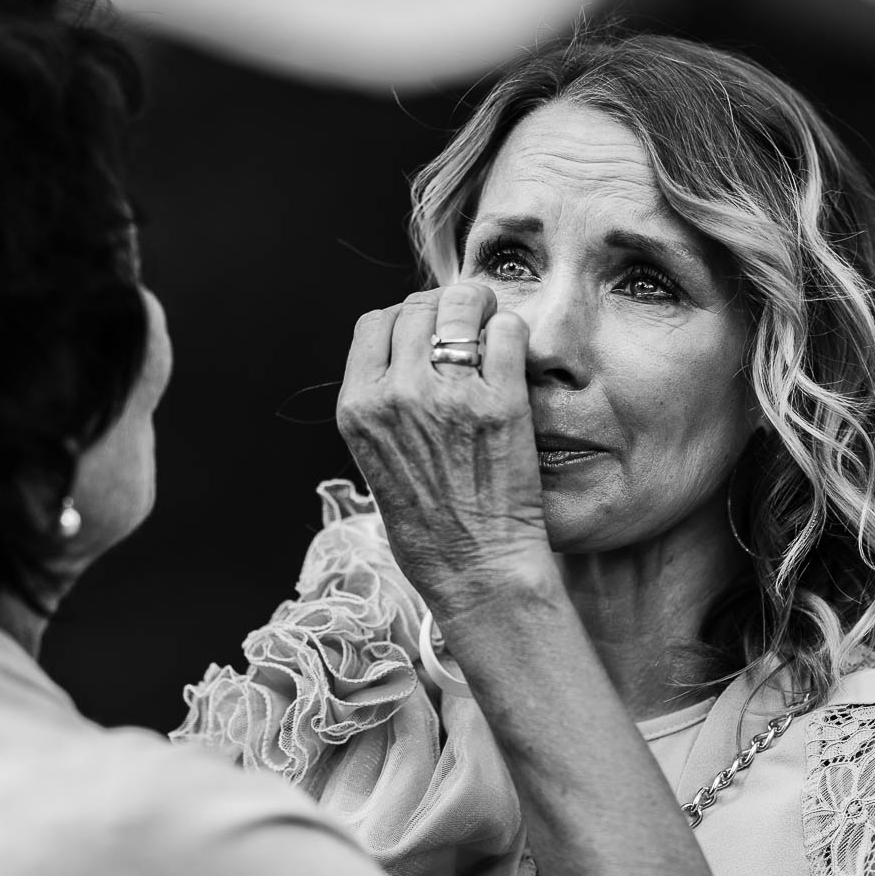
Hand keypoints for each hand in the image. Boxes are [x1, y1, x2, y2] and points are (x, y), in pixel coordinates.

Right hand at [337, 283, 551, 623]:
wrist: (477, 571)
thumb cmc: (430, 529)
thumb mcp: (377, 462)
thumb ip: (383, 406)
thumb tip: (408, 356)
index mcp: (358, 408)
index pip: (373, 324)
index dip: (403, 321)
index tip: (427, 335)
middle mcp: (396, 394)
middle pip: (416, 307)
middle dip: (444, 310)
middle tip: (469, 326)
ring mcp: (448, 394)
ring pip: (461, 304)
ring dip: (481, 308)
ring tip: (494, 328)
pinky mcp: (500, 402)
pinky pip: (508, 330)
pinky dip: (514, 333)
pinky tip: (517, 356)